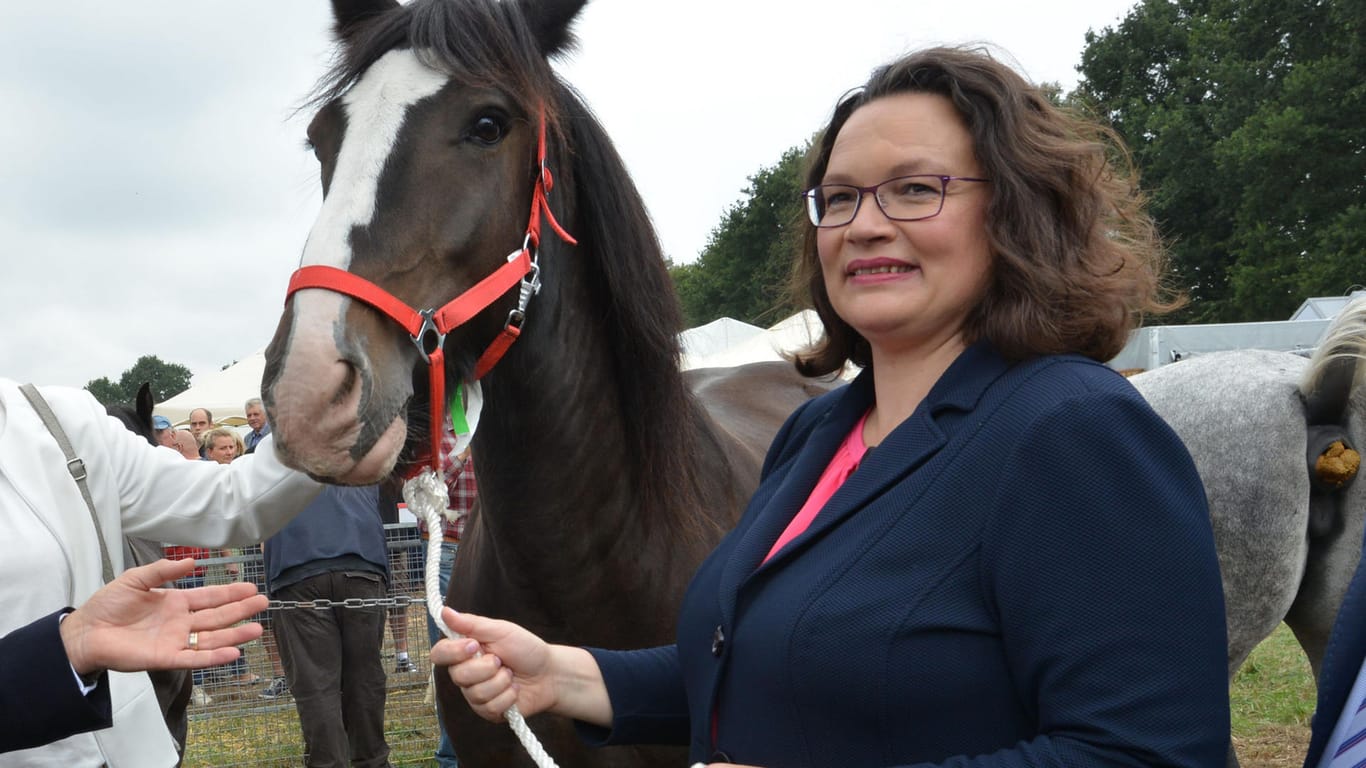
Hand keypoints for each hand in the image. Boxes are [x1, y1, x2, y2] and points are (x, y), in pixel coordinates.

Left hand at [59, 558, 267, 676]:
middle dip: (241, 610)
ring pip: (212, 638)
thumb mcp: (136, 579)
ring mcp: (176, 641)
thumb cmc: (108, 604)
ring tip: (257, 628)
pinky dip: (214, 657)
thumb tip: (191, 561)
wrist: (85, 631)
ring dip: (235, 634)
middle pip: (218, 616)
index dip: (230, 592)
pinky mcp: (166, 658)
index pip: (209, 597)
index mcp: (176, 602)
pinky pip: (194, 658)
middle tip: (264, 602)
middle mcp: (181, 622)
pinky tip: (233, 653)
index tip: (251, 587)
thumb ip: (163, 570)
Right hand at [432, 607, 556, 721]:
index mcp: (465, 651)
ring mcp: (475, 694)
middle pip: (458, 676)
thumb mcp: (501, 630)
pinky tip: (515, 689)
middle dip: (486, 667)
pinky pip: (489, 707)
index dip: (453, 652)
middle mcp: (466, 673)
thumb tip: (445, 611)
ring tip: (511, 674)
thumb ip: (471, 624)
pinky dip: (507, 696)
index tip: (474, 646)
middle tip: (501, 660)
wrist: (550, 673)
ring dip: (500, 681)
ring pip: (475, 693)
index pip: (439, 654)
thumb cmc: (525, 648)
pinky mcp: (488, 711)